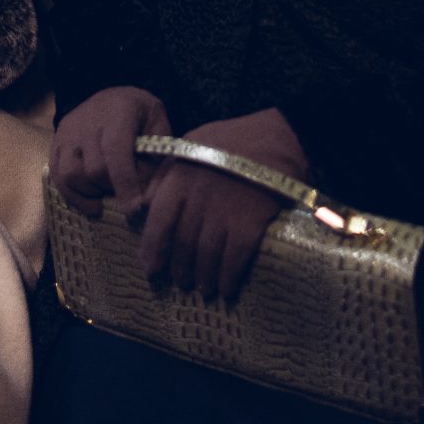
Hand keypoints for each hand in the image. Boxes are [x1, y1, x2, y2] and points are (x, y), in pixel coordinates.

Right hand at [50, 86, 170, 219]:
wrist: (109, 97)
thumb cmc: (138, 115)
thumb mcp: (158, 124)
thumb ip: (157, 155)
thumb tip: (148, 193)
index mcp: (119, 112)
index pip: (116, 151)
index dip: (125, 183)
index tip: (134, 209)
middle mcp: (87, 121)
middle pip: (95, 169)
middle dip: (113, 189)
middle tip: (127, 194)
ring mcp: (67, 133)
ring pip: (71, 175)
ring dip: (91, 193)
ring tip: (108, 194)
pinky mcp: (55, 145)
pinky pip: (57, 177)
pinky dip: (73, 196)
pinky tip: (92, 204)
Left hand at [138, 109, 307, 301]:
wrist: (279, 134)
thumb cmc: (231, 139)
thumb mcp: (190, 146)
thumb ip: (165, 175)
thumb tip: (144, 206)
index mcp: (179, 177)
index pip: (157, 222)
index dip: (152, 250)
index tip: (151, 269)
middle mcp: (198, 197)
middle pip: (182, 243)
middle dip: (179, 268)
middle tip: (180, 282)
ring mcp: (224, 210)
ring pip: (206, 255)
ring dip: (203, 277)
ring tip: (203, 288)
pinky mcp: (251, 221)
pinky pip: (234, 258)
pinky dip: (229, 277)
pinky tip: (227, 288)